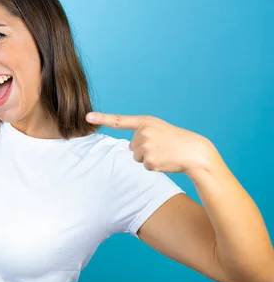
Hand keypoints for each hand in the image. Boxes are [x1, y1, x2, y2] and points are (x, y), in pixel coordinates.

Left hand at [85, 111, 216, 174]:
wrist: (194, 152)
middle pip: (132, 147)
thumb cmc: (176, 140)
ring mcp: (146, 147)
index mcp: (144, 122)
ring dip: (149, 158)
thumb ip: (141, 133)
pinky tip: (166, 160)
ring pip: (137, 157)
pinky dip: (154, 166)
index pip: (119, 120)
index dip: (102, 118)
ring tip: (164, 153)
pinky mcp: (150, 161)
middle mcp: (142, 133)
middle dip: (144, 149)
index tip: (87, 116)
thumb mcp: (157, 129)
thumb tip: (129, 147)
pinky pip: (145, 166)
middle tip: (162, 146)